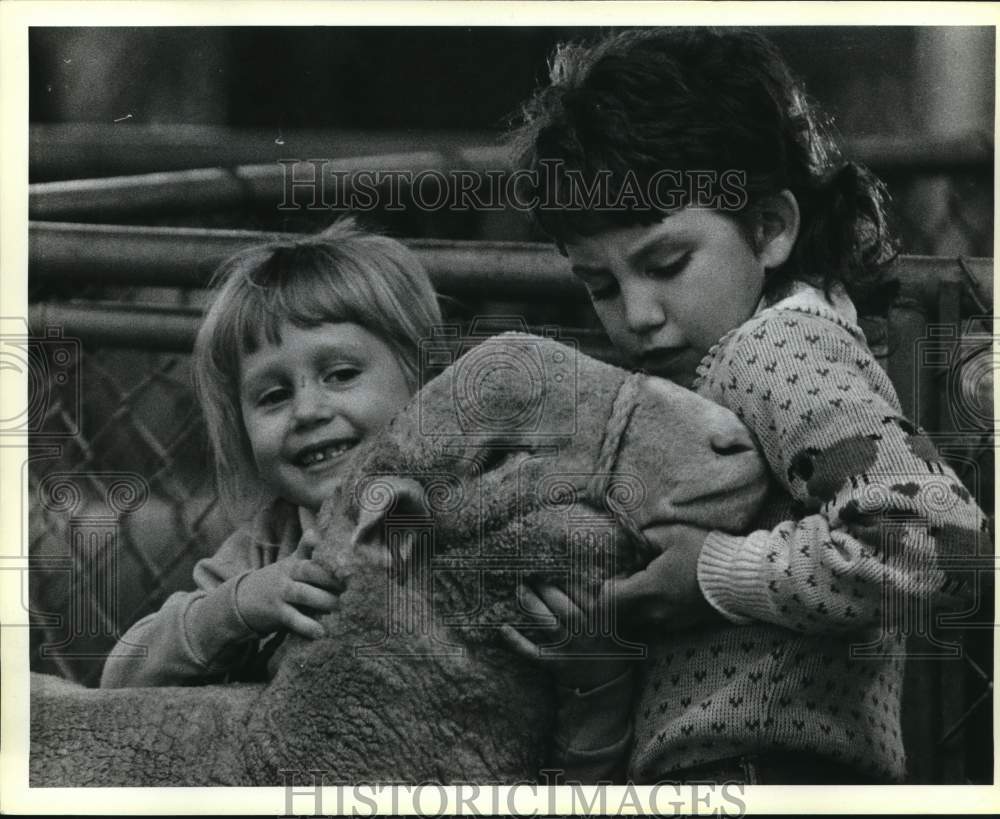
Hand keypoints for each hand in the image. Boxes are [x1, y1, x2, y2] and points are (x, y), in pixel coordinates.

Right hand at [235, 526, 344, 639]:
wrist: (243, 600)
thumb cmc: (279, 580)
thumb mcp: (291, 564)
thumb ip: (309, 551)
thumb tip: (324, 534)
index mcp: (295, 561)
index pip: (308, 548)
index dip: (319, 547)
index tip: (339, 551)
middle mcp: (288, 573)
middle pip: (310, 570)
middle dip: (330, 577)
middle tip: (350, 586)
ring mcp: (281, 592)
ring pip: (303, 593)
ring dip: (323, 600)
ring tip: (339, 607)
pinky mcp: (276, 612)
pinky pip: (293, 619)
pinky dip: (307, 625)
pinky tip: (321, 632)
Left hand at [500, 583, 636, 691]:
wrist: (608, 688)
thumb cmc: (611, 649)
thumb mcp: (619, 625)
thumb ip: (611, 602)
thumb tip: (609, 574)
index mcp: (603, 623)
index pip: (584, 596)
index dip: (568, 580)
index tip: (555, 567)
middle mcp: (586, 635)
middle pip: (564, 608)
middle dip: (547, 589)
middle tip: (533, 575)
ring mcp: (570, 650)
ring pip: (549, 625)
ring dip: (533, 605)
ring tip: (520, 589)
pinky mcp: (556, 664)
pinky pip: (534, 653)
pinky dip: (517, 643)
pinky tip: (504, 629)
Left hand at [599, 524, 722, 629]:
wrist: (740, 579)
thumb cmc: (704, 554)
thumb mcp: (671, 535)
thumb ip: (644, 538)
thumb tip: (630, 541)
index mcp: (648, 590)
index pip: (607, 600)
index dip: (607, 585)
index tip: (619, 571)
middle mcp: (654, 612)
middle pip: (619, 612)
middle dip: (619, 595)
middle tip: (631, 574)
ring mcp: (669, 622)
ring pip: (637, 618)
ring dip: (636, 602)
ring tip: (651, 580)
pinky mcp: (682, 625)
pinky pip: (656, 620)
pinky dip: (654, 608)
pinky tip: (668, 589)